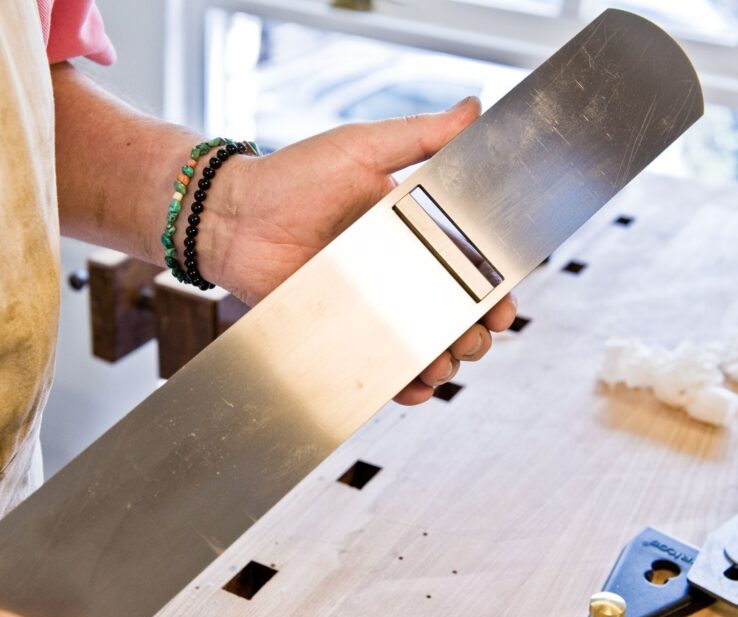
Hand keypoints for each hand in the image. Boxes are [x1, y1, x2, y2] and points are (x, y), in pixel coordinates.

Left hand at [202, 97, 517, 404]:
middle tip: (474, 336)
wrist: (233, 218)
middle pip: (456, 314)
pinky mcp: (344, 333)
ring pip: (425, 346)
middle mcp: (398, 273)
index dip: (494, 290)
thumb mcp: (361, 148)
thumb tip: (473, 109)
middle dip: (475, 333)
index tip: (504, 303)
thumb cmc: (291, 178)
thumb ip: (420, 135)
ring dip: (446, 361)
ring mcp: (372, 307)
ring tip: (444, 360)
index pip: (469, 266)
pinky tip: (418, 385)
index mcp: (412, 231)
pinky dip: (405, 385)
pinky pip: (382, 368)